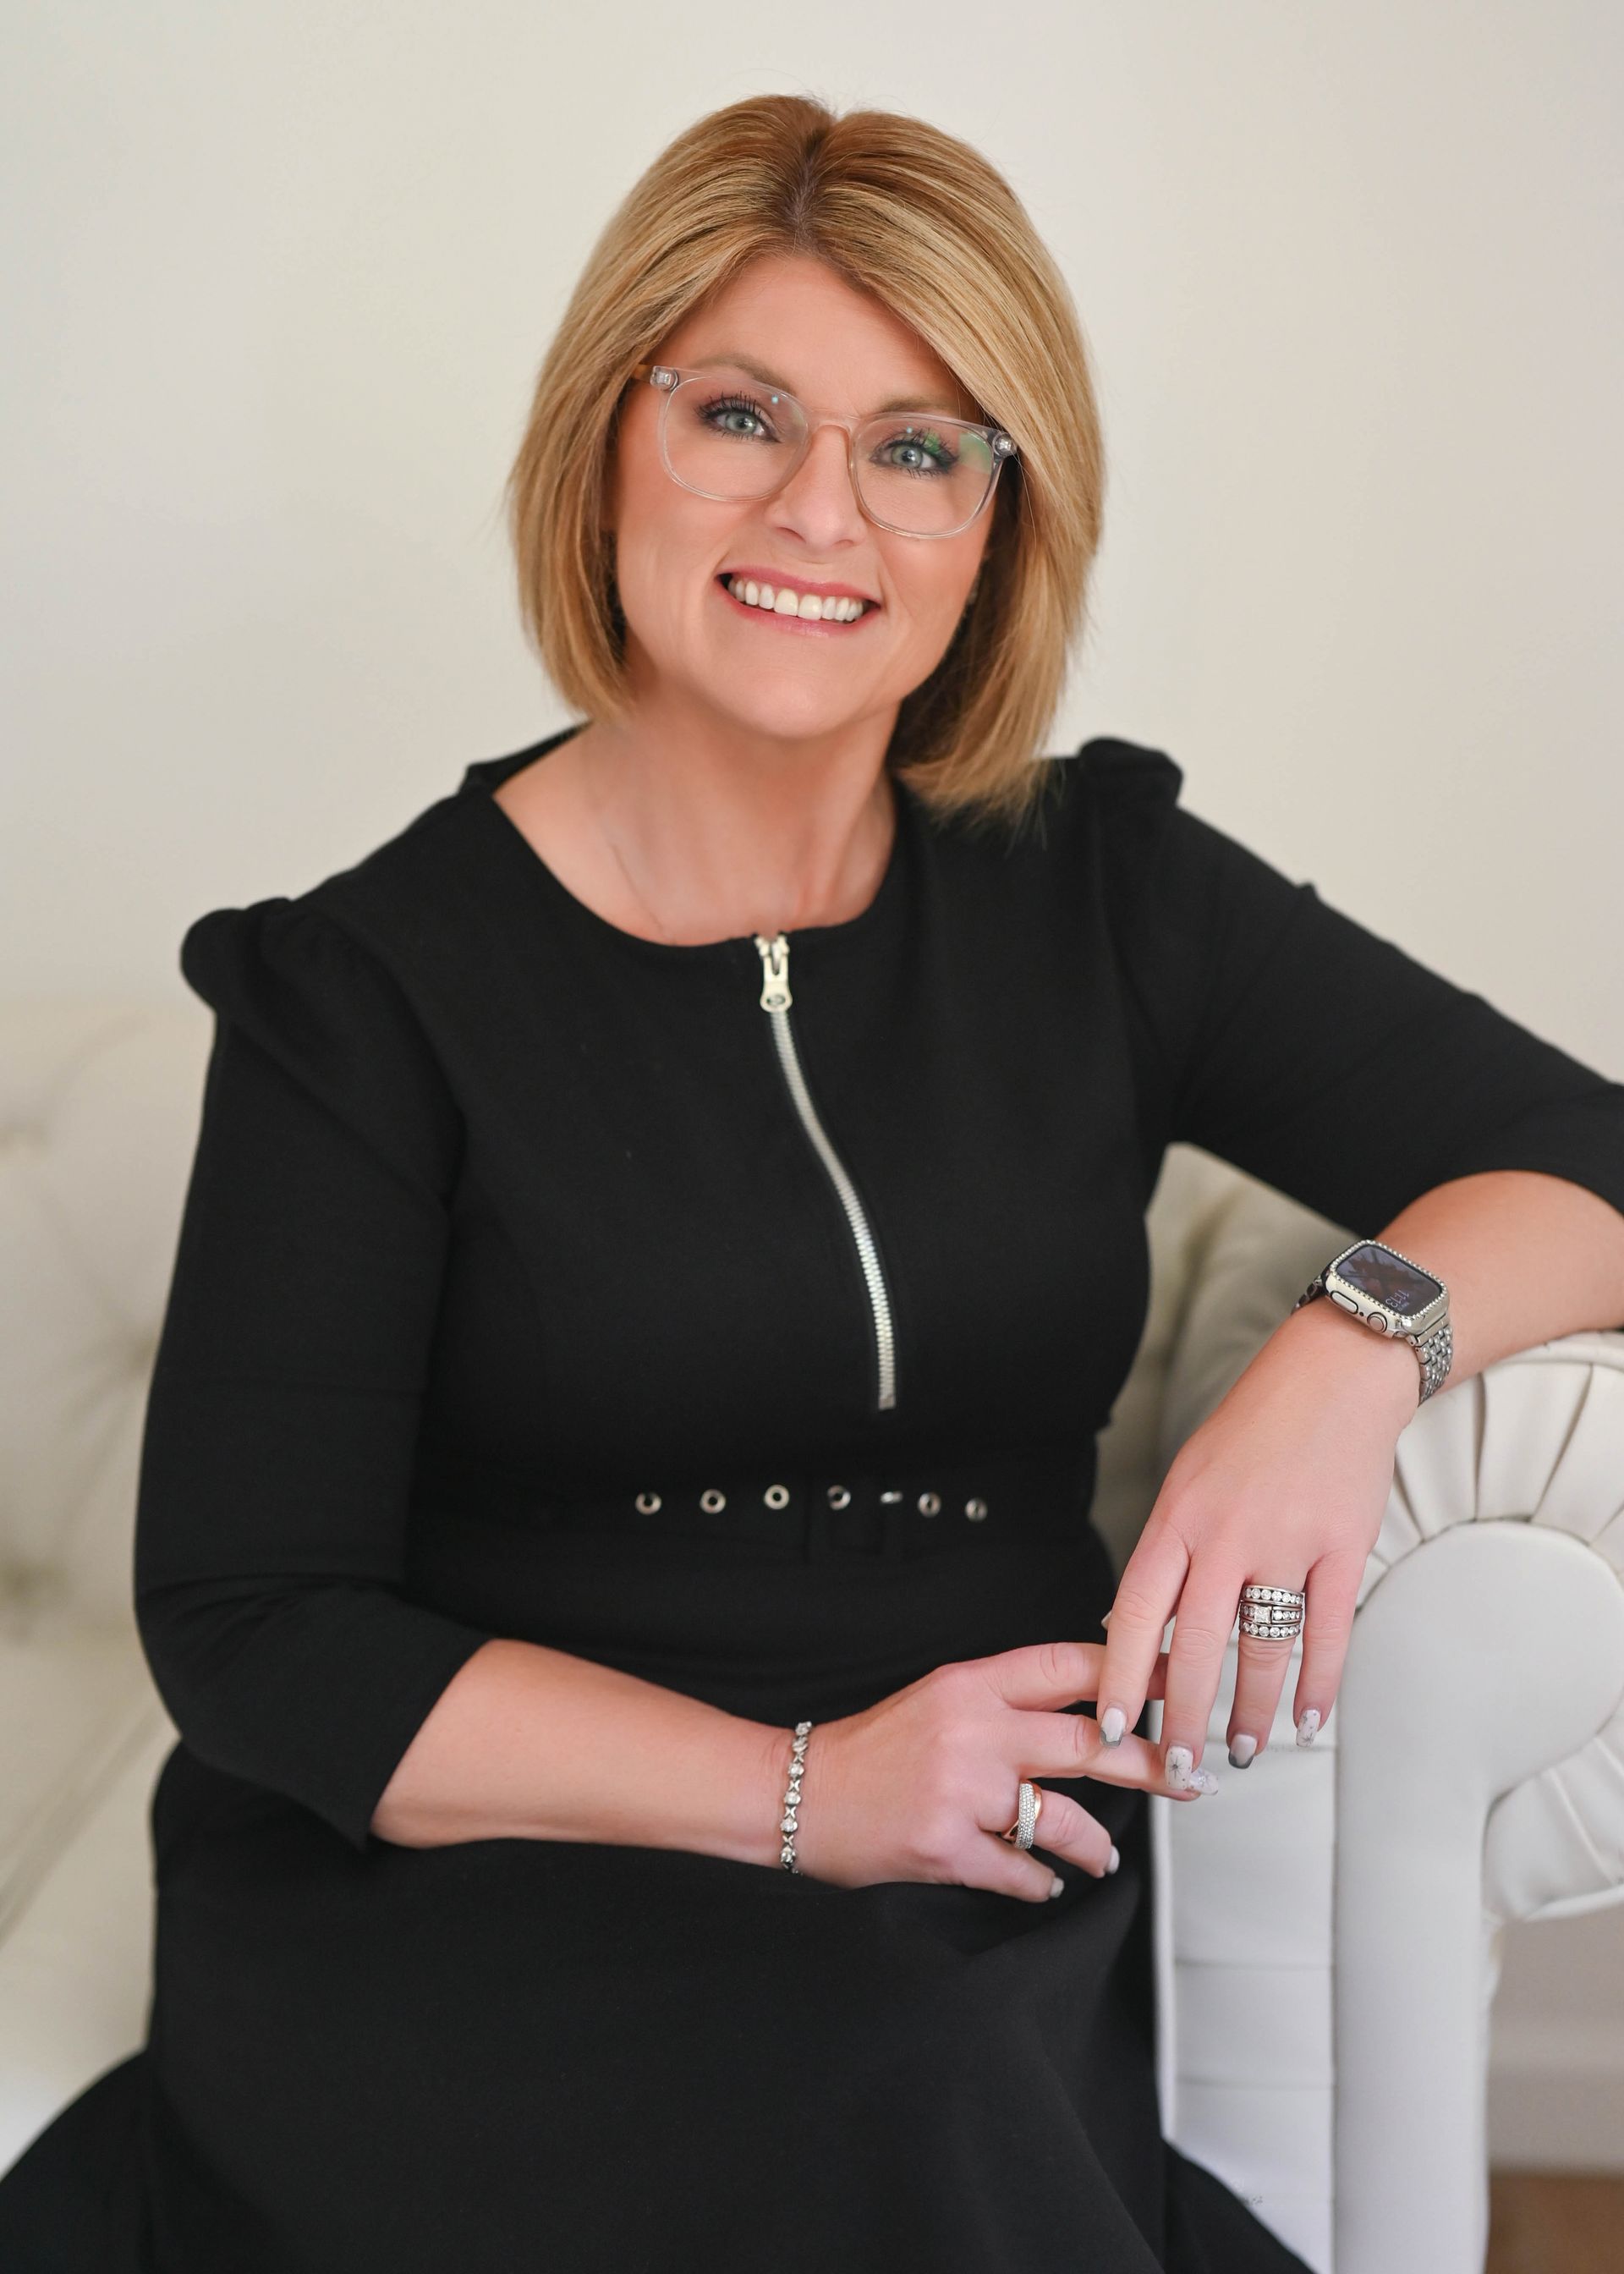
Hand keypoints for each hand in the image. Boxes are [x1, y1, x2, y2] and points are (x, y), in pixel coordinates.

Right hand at [791, 1639, 1210, 1902]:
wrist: (800, 1793)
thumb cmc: (877, 1748)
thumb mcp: (941, 1697)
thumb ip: (1007, 1698)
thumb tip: (1089, 1704)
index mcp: (972, 1683)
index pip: (1069, 1665)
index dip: (1132, 1671)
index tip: (1178, 1680)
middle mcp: (973, 1730)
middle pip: (1090, 1742)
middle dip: (1153, 1764)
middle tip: (1191, 1778)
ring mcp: (961, 1791)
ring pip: (1065, 1819)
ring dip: (1096, 1846)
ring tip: (1103, 1856)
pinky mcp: (947, 1848)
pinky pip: (1022, 1872)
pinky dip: (1040, 1882)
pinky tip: (1044, 1882)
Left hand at [1095, 1299, 1417, 1784]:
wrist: (1332, 1377)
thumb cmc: (1252, 1431)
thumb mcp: (1186, 1481)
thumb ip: (1165, 1552)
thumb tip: (1126, 1624)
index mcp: (1177, 1519)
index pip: (1134, 1614)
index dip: (1121, 1679)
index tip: (1113, 1728)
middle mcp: (1225, 1536)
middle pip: (1195, 1649)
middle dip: (1182, 1719)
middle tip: (1177, 1768)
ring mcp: (1286, 1544)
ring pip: (1261, 1652)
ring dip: (1249, 1713)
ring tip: (1240, 1751)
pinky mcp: (1341, 1549)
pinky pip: (1326, 1634)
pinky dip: (1318, 1687)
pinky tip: (1309, 1721)